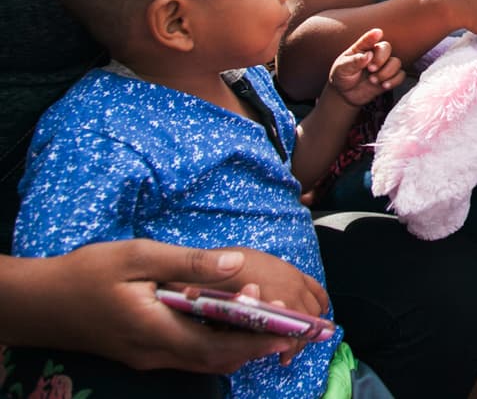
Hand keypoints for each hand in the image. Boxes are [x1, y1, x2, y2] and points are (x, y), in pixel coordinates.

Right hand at [10, 241, 309, 372]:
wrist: (40, 304)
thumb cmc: (87, 274)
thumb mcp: (138, 256)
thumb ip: (189, 263)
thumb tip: (237, 264)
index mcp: (156, 331)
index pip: (217, 344)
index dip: (256, 338)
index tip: (288, 325)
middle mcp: (155, 354)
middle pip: (217, 359)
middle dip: (258, 345)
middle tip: (293, 326)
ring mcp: (149, 358)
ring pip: (205, 362)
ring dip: (240, 346)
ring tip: (273, 324)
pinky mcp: (144, 354)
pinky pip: (190, 357)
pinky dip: (217, 344)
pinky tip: (232, 323)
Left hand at [329, 27, 403, 106]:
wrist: (346, 93)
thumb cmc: (343, 76)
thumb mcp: (342, 68)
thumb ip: (353, 61)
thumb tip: (368, 55)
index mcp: (362, 48)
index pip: (369, 39)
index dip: (374, 36)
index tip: (378, 33)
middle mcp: (375, 54)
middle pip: (387, 48)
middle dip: (380, 59)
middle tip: (370, 69)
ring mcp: (384, 66)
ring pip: (396, 62)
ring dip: (386, 73)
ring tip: (373, 81)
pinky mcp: (390, 77)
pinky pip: (400, 75)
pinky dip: (394, 81)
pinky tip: (383, 85)